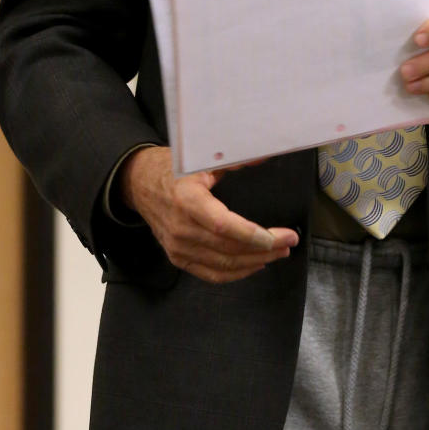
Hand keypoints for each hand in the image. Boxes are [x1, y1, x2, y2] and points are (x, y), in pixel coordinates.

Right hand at [120, 146, 298, 283]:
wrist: (139, 183)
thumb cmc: (172, 168)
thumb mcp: (199, 158)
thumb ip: (233, 160)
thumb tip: (265, 156)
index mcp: (187, 199)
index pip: (223, 226)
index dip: (253, 235)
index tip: (280, 236)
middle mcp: (181, 227)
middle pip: (228, 249)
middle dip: (265, 249)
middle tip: (289, 242)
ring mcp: (178, 246)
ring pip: (223, 265)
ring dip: (256, 262)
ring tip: (279, 253)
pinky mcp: (177, 257)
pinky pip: (210, 274)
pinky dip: (236, 273)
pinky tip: (255, 264)